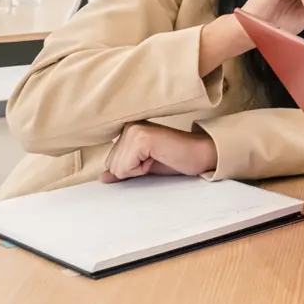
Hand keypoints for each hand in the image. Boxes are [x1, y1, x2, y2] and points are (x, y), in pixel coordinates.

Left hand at [101, 122, 219, 182]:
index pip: (110, 162)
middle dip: (133, 170)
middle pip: (111, 165)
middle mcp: (128, 126)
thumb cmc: (176, 159)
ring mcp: (134, 130)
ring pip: (118, 168)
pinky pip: (126, 167)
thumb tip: (102, 178)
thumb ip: (123, 170)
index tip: (152, 159)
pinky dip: (142, 169)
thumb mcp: (144, 167)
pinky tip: (158, 157)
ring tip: (157, 157)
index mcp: (127, 129)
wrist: (201, 154)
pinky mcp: (141, 138)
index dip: (131, 169)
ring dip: (138, 170)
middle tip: (156, 159)